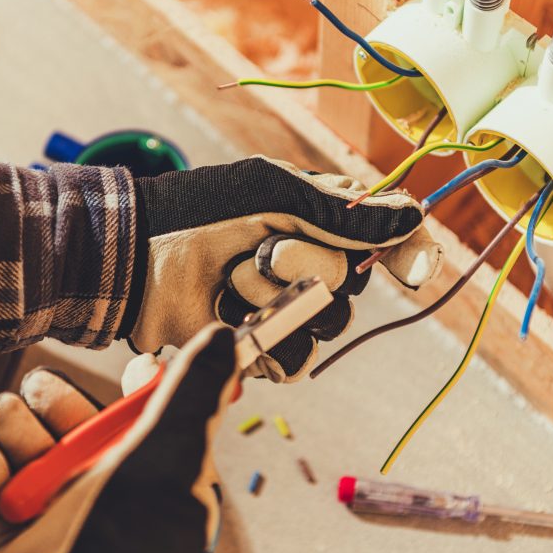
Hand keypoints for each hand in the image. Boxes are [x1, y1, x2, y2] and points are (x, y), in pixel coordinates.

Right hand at [0, 325, 239, 552]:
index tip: (134, 369)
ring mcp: (59, 517)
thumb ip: (194, 394)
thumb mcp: (172, 455)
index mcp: (158, 483)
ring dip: (14, 428)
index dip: (137, 388)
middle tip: (39, 396)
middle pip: (78, 425)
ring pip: (31, 450)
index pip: (151, 422)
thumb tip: (223, 339)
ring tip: (8, 424)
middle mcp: (111, 498)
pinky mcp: (15, 539)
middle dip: (54, 401)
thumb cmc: (126, 540)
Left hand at [120, 156, 441, 381]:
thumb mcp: (272, 194)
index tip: (412, 269)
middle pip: (353, 281)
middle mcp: (311, 262)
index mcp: (320, 217)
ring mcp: (286, 306)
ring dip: (276, 301)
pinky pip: (293, 358)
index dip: (406, 252)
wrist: (137, 257)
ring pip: (327, 324)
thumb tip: (415, 216)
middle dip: (305, 265)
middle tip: (259, 250)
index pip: (386, 236)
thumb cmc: (199, 211)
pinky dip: (264, 338)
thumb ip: (343, 211)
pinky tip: (229, 314)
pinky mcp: (261, 345)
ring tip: (231, 280)